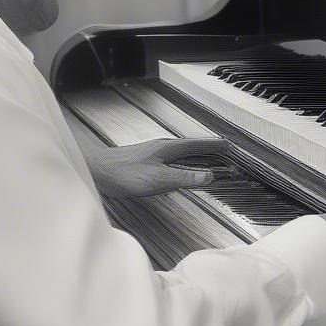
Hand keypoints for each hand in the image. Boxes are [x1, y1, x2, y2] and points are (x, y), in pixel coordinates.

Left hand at [86, 137, 232, 197]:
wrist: (97, 171)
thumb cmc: (124, 174)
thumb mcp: (160, 180)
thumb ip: (185, 178)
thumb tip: (209, 177)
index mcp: (168, 149)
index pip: (198, 144)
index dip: (214, 145)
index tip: (228, 146)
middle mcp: (162, 147)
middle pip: (191, 145)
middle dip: (208, 147)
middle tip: (221, 149)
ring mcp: (152, 151)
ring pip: (180, 150)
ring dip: (195, 153)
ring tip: (205, 156)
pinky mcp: (145, 159)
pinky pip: (171, 156)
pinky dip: (182, 159)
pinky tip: (178, 166)